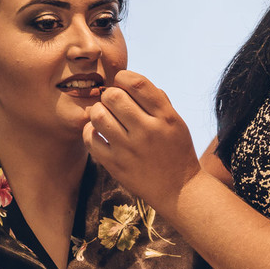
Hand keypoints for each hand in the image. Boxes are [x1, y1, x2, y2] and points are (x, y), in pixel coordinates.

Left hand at [82, 70, 202, 215]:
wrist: (178, 191)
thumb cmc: (176, 151)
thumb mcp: (176, 122)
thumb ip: (157, 99)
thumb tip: (127, 80)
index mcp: (165, 117)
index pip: (137, 83)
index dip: (123, 77)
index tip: (122, 83)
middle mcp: (148, 131)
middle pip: (114, 96)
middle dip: (109, 95)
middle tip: (112, 103)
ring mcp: (130, 149)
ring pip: (98, 115)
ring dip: (98, 111)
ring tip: (105, 116)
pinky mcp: (115, 165)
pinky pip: (90, 139)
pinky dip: (90, 131)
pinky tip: (99, 132)